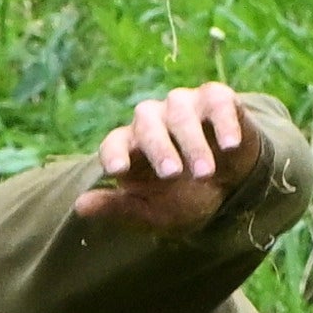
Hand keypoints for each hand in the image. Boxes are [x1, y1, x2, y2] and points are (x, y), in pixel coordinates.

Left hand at [72, 82, 264, 231]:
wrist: (233, 187)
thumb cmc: (186, 197)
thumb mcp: (154, 213)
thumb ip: (120, 209)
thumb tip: (80, 206)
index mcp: (131, 145)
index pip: (114, 142)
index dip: (114, 153)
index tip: (118, 170)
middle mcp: (153, 119)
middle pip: (147, 124)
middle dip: (160, 149)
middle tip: (172, 174)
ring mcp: (184, 106)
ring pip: (180, 113)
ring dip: (192, 143)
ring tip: (205, 173)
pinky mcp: (216, 99)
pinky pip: (216, 102)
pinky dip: (223, 122)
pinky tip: (230, 145)